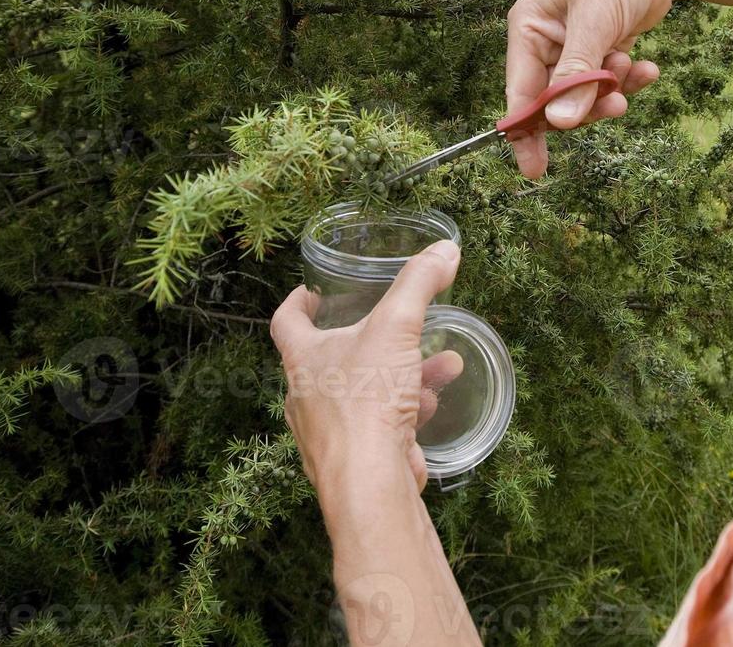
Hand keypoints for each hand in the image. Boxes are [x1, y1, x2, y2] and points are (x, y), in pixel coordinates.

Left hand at [270, 239, 461, 497]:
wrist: (370, 484)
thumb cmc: (365, 402)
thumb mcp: (395, 328)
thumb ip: (418, 284)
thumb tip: (446, 249)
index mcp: (302, 359)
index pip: (286, 322)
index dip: (296, 304)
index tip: (308, 292)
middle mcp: (308, 395)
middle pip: (333, 357)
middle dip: (373, 341)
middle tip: (395, 328)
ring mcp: (330, 432)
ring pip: (365, 392)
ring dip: (402, 376)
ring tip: (441, 365)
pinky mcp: (355, 459)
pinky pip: (379, 426)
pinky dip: (405, 411)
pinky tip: (432, 404)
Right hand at [506, 0, 676, 177]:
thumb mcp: (593, 21)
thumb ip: (576, 75)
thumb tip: (561, 123)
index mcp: (528, 30)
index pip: (520, 91)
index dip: (526, 130)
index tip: (534, 167)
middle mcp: (545, 43)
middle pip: (553, 100)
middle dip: (583, 107)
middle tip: (612, 107)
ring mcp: (572, 50)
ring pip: (582, 96)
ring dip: (609, 92)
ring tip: (632, 71)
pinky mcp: (599, 53)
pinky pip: (606, 84)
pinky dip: (626, 82)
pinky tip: (646, 68)